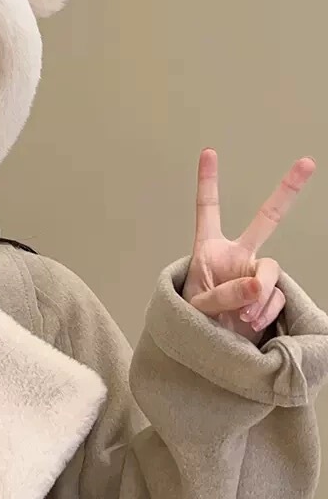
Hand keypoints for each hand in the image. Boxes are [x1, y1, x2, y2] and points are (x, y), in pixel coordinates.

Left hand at [182, 149, 315, 343]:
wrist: (206, 346)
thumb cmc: (191, 319)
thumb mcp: (198, 305)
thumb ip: (226, 294)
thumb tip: (258, 284)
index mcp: (209, 248)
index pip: (208, 209)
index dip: (208, 181)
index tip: (209, 152)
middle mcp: (236, 256)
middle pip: (266, 219)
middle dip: (286, 191)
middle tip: (307, 163)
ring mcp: (255, 274)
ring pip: (270, 271)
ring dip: (258, 295)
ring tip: (241, 315)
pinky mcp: (269, 294)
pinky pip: (274, 297)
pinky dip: (264, 311)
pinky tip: (249, 323)